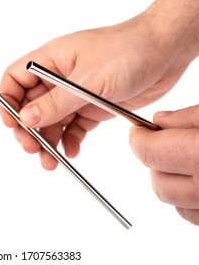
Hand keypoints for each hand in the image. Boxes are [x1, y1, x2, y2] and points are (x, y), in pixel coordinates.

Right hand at [0, 14, 189, 169]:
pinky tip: (71, 151)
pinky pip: (73, 128)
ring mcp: (74, 94)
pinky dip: (70, 141)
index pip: (15, 79)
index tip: (10, 123)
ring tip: (50, 161)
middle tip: (32, 148)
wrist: (164, 52)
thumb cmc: (126, 51)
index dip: (7, 100)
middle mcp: (58, 78)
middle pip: (30, 106)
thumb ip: (55, 103)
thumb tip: (25, 118)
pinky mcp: (91, 108)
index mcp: (50, 61)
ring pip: (51, 122)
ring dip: (48, 141)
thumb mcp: (86, 80)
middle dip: (28, 129)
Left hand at [130, 105, 198, 224]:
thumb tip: (160, 121)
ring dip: (170, 180)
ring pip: (171, 201)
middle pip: (157, 182)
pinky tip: (198, 178)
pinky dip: (186, 198)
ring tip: (187, 160)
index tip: (139, 132)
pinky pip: (190, 214)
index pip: (149, 152)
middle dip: (156, 161)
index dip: (139, 139)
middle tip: (166, 144)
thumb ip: (189, 118)